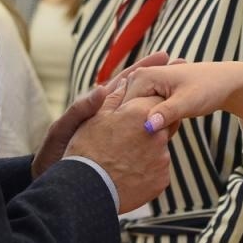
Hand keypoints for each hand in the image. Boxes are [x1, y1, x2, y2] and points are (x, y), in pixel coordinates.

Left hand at [34, 53, 172, 177]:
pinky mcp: (128, 151)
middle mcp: (113, 117)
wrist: (61, 186)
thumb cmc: (55, 155)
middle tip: (183, 65)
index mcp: (99, 107)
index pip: (126, 82)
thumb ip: (81, 110)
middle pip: (142, 94)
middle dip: (161, 80)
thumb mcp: (63, 129)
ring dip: (165, 101)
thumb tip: (101, 89)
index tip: (163, 56)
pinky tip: (175, 124)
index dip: (144, 68)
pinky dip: (161, 128)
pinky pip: (147, 137)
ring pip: (147, 114)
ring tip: (187, 89)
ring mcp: (122, 133)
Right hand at [62, 78, 172, 213]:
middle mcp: (157, 134)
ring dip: (148, 151)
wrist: (86, 190)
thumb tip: (125, 82)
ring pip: (160, 149)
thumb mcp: (95, 118)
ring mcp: (162, 158)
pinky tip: (129, 175)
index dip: (146, 106)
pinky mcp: (162, 179)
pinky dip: (147, 172)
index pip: (156, 101)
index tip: (136, 115)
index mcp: (141, 113)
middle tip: (127, 140)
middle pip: (162, 126)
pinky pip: (158, 171)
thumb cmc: (86, 151)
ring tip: (125, 160)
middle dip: (149, 129)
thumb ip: (114, 98)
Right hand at [122, 61, 242, 134]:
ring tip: (169, 126)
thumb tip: (148, 127)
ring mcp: (144, 86)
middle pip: (127, 111)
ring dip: (148, 125)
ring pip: (135, 114)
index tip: (157, 133)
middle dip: (140, 126)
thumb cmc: (209, 88)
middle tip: (165, 132)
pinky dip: (154, 123)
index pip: (124, 108)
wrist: (224, 82)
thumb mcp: (188, 101)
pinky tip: (168, 127)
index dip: (136, 125)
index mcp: (142, 77)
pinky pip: (144, 113)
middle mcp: (138, 79)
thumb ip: (167, 113)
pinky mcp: (150, 94)